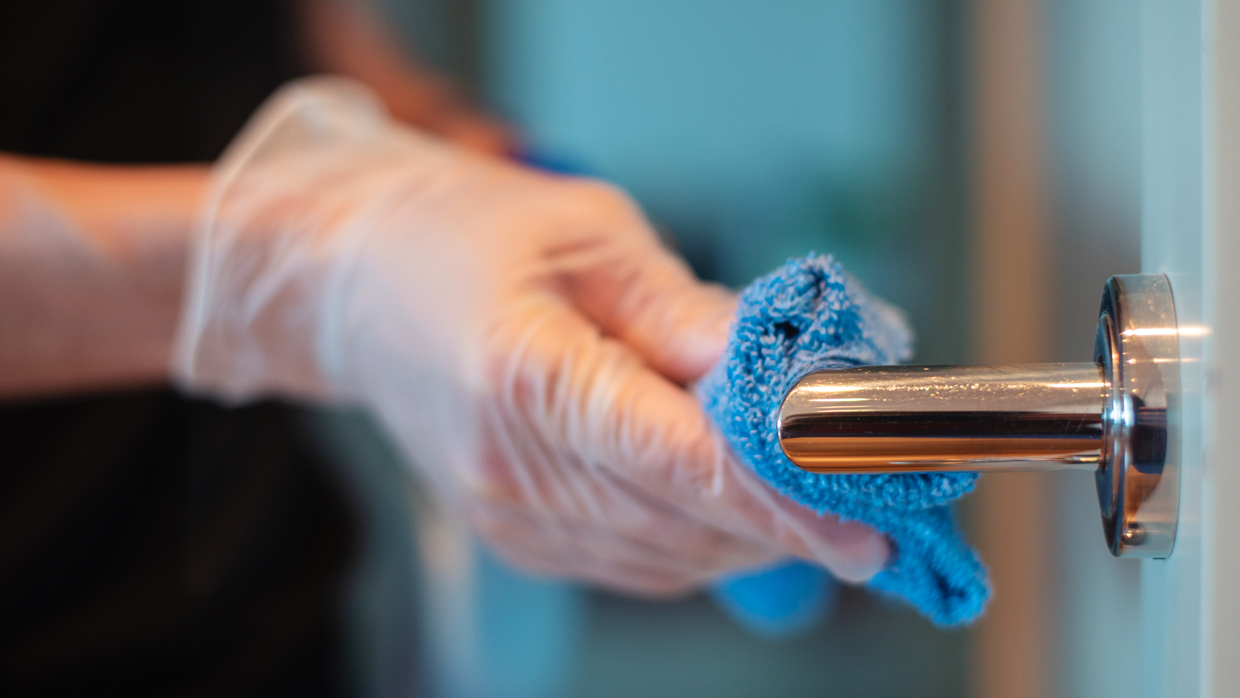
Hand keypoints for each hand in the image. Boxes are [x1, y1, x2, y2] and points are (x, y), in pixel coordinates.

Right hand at [175, 78, 887, 593]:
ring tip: (817, 496)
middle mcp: (511, 465)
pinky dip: (701, 540)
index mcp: (523, 372)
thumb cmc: (462, 236)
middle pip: (684, 521)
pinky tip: (736, 503)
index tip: (865, 523)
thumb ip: (680, 312)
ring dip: (752, 535)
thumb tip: (775, 372)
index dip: (781, 496)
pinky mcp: (516, 534)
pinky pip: (634, 562)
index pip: (678, 461)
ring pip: (668, 556)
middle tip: (873, 499)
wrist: (355, 286)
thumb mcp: (585, 232)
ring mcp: (509, 513)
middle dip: (789, 518)